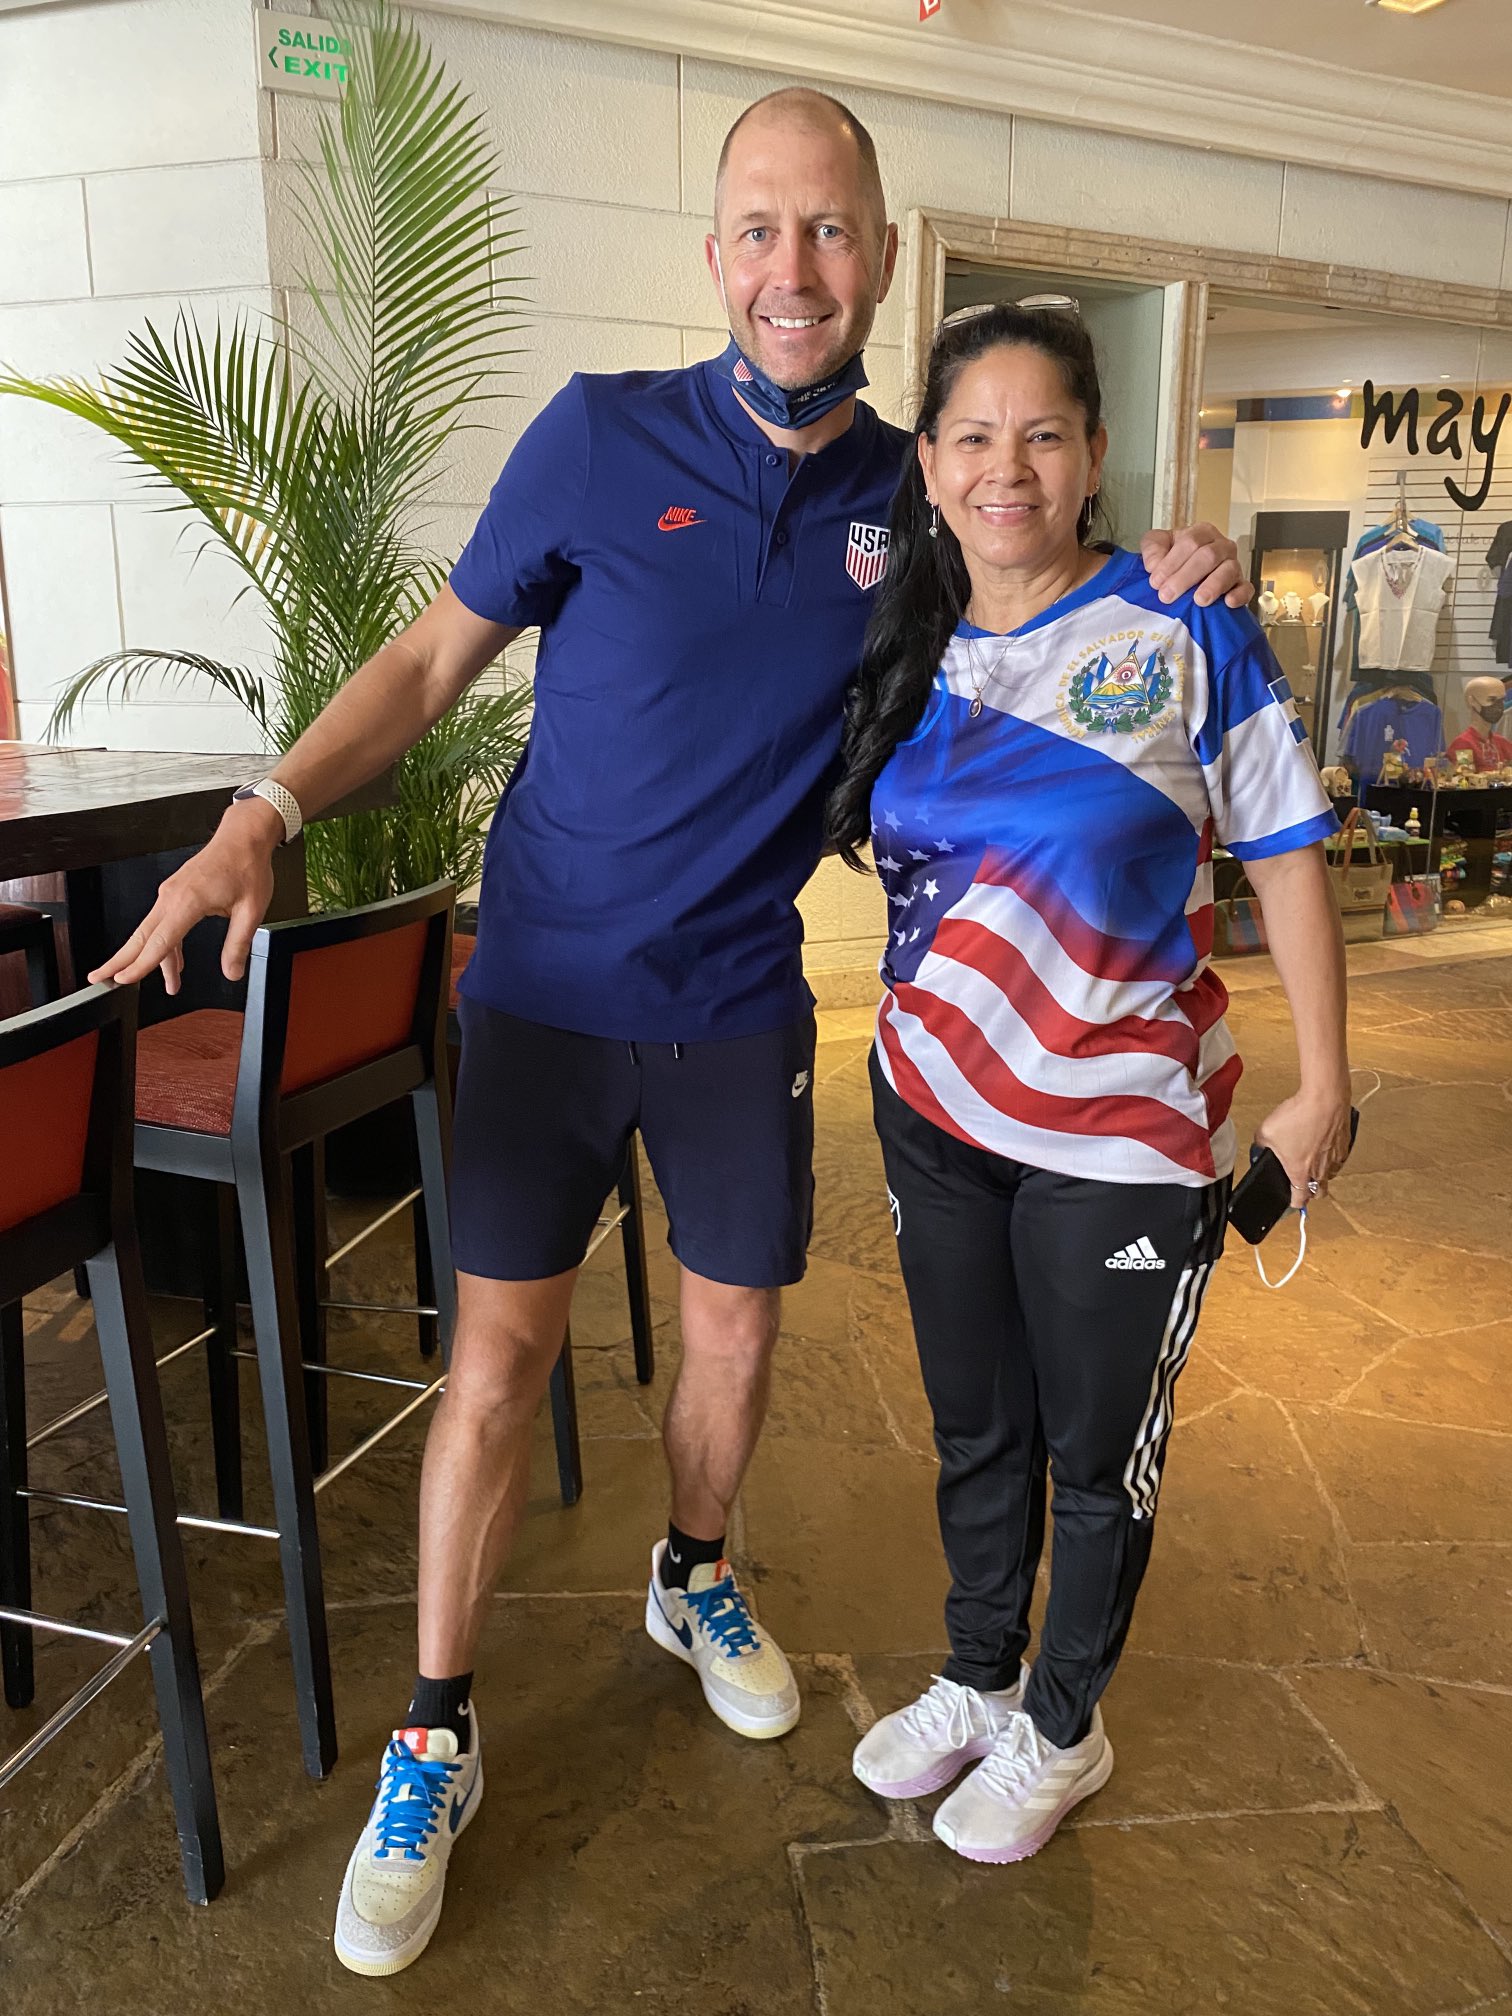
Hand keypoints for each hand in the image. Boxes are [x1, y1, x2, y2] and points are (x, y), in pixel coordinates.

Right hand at [87, 799, 280, 994]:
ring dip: (148, 959)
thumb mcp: (251, 911)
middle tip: (99, 979)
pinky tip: (174, 963)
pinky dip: (164, 945)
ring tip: (154, 984)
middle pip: (139, 936)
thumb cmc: (246, 866)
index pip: (159, 942)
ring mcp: (170, 894)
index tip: (123, 980)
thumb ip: (238, 945)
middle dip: (118, 961)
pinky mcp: (175, 893)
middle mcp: (172, 896)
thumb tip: (232, 972)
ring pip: (151, 932)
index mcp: (188, 901)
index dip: (140, 964)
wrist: (242, 837)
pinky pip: (162, 924)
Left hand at [1142, 524, 1253, 608]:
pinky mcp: (1240, 585)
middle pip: (1207, 556)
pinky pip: (1246, 588)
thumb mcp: (1157, 546)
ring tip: (1199, 600)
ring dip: (1213, 586)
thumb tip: (1154, 565)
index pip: (1190, 543)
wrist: (1183, 575)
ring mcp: (1233, 565)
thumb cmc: (1173, 559)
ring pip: (1228, 571)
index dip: (1171, 563)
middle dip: (1185, 577)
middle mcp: (1221, 547)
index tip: (1156, 582)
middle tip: (1167, 595)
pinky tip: (1228, 602)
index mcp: (1201, 533)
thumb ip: (1152, 548)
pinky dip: (1239, 595)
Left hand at [1254, 1090, 1354, 1208]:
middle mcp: (1321, 1170)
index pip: (1300, 1199)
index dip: (1293, 1202)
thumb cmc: (1298, 1116)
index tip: (1290, 1199)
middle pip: (1319, 1193)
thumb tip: (1260, 1148)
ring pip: (1330, 1176)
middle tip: (1301, 1183)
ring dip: (1321, 1174)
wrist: (1324, 1099)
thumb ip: (1261, 1146)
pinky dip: (1330, 1157)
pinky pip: (1338, 1159)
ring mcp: (1336, 1159)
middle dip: (1310, 1192)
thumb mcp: (1266, 1132)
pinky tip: (1321, 1144)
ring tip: (1311, 1161)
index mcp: (1300, 1172)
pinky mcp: (1345, 1146)